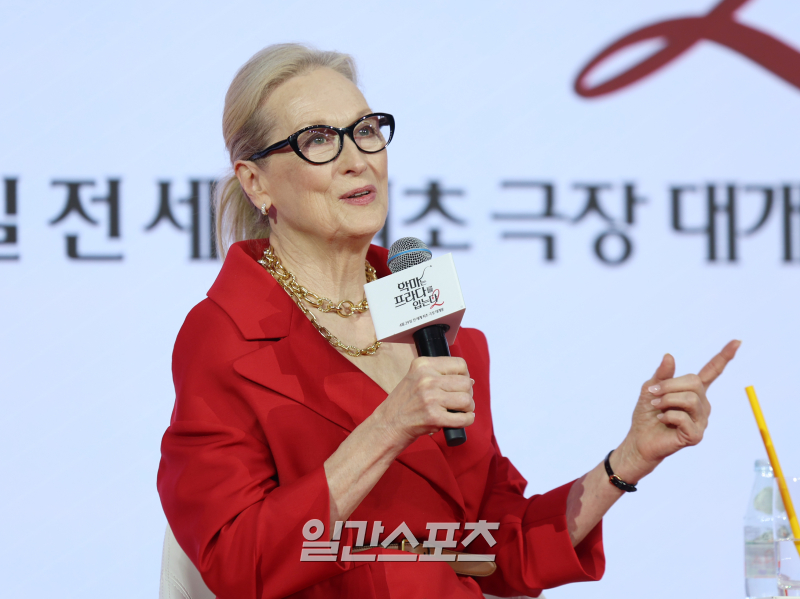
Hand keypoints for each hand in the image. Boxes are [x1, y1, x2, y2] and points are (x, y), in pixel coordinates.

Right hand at [373, 356, 474, 447]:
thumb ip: (439, 375)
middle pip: (466, 383)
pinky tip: (462, 420)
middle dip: (468, 394)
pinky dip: (467, 420)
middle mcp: (426, 379)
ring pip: (467, 400)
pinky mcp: (434, 417)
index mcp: (423, 365)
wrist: (388, 424)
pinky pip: (463, 418)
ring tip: (460, 411)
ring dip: (468, 408)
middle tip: (460, 401)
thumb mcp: (416, 378)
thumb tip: (471, 380)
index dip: (465, 376)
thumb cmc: (404, 403)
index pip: (460, 364)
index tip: (460, 385)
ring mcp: (430, 398)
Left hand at [613, 340, 740, 482]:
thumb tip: (669, 355)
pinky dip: (667, 416)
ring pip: (690, 399)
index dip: (723, 357)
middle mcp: (702, 404)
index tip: (737, 342)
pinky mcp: (696, 435)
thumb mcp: (650, 389)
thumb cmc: (647, 414)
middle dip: (669, 386)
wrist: (639, 439)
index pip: (711, 371)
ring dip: (667, 401)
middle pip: (694, 382)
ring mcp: (702, 420)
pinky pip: (684, 418)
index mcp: (694, 391)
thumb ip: (661, 375)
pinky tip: (662, 420)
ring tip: (657, 408)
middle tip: (653, 395)